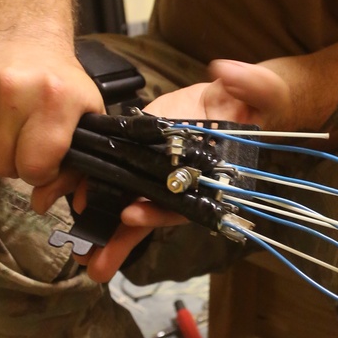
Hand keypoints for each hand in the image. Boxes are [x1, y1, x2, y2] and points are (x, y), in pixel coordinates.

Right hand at [0, 30, 104, 185]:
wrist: (25, 35)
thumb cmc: (56, 81)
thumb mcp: (85, 118)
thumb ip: (77, 170)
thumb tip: (43, 202)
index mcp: (54, 99)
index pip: (34, 168)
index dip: (39, 171)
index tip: (43, 156)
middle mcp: (12, 89)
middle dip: (11, 161)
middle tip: (21, 138)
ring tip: (1, 126)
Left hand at [32, 58, 292, 283]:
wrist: (238, 96)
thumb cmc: (257, 100)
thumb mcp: (264, 91)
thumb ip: (251, 84)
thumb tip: (227, 73)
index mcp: (213, 176)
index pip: (185, 201)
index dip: (159, 211)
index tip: (131, 214)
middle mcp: (184, 180)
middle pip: (151, 212)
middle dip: (122, 239)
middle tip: (94, 264)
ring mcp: (161, 170)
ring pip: (131, 201)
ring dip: (105, 229)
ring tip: (80, 252)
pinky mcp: (143, 152)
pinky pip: (119, 174)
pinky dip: (97, 189)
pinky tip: (73, 204)